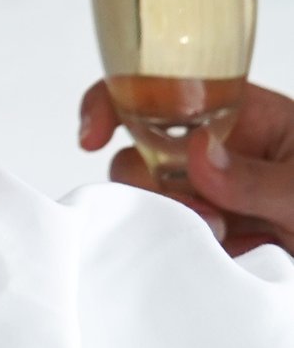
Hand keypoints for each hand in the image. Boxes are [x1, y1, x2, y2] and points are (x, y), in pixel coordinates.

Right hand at [79, 76, 293, 257]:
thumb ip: (254, 174)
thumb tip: (194, 153)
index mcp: (241, 115)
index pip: (160, 91)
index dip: (114, 102)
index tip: (93, 134)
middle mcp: (219, 153)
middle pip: (141, 152)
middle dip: (149, 182)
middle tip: (196, 211)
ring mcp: (217, 197)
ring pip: (156, 202)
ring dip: (176, 221)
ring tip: (229, 238)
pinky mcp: (222, 241)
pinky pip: (180, 244)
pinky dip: (192, 253)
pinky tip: (235, 256)